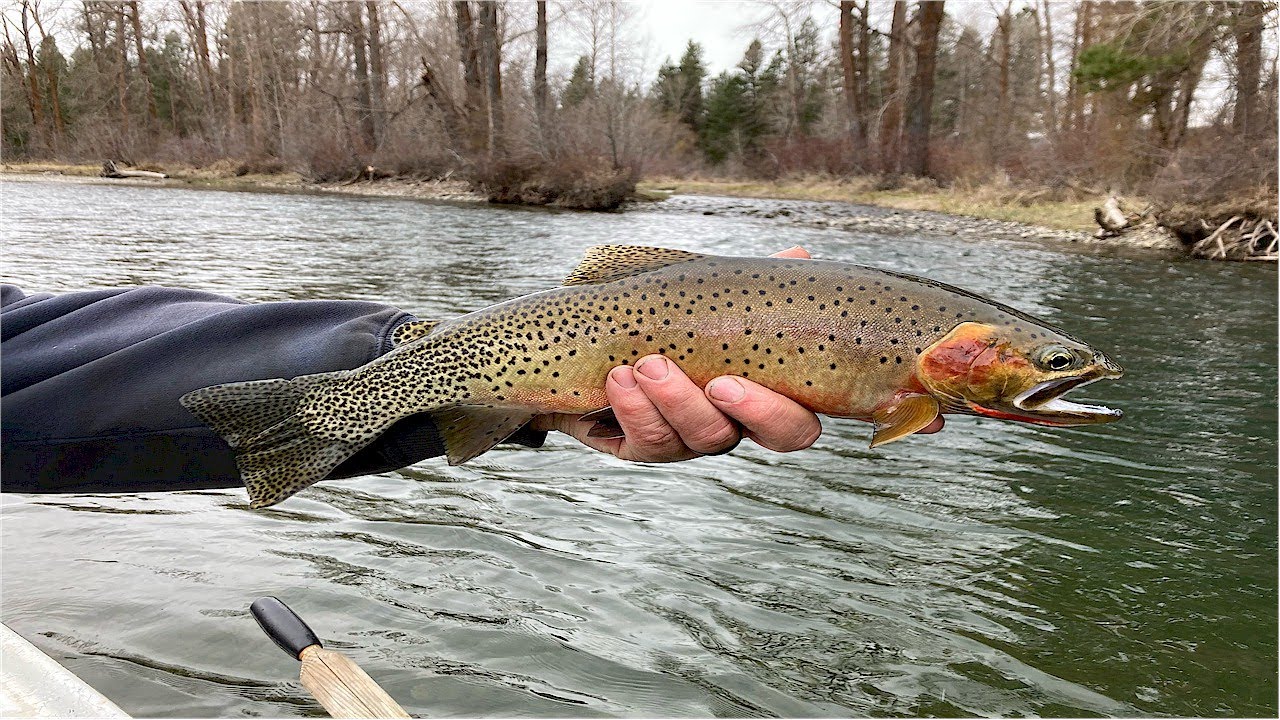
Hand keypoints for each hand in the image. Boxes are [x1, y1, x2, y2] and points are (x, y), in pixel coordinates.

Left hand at [530, 246, 944, 461]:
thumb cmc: (663, 318)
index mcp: (773, 388)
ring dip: (676, 403)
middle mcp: (743, 422)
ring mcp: (694, 440)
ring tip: (644, 364)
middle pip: (779, 435)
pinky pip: (646, 444)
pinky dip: (634, 410)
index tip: (901, 414)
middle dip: (753, 410)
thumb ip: (756, 282)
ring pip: (703, 441)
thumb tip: (798, 256)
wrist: (584, 343)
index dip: (863, 415)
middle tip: (721, 382)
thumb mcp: (711, 293)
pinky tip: (620, 379)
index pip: (819, 409)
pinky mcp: (642, 447)